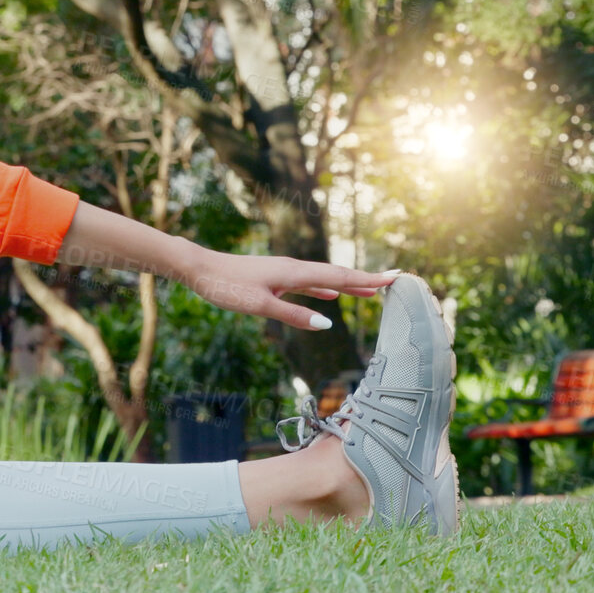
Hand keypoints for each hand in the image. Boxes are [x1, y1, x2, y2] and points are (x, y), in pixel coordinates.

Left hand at [182, 250, 392, 329]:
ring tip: (369, 290)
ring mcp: (284, 272)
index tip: (394, 278)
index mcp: (294, 272)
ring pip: (323, 278)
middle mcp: (293, 268)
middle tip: (393, 282)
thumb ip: (293, 315)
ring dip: (347, 284)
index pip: (339, 275)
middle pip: (336, 274)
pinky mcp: (274, 278)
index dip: (367, 278)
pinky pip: (308, 282)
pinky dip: (324, 287)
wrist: (199, 269)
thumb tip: (327, 324)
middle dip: (364, 279)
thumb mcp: (260, 306)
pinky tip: (329, 295)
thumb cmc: (226, 286)